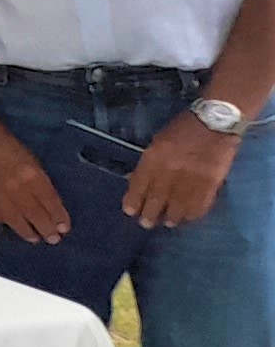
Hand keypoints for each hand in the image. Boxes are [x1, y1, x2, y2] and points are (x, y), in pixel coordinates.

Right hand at [0, 131, 71, 243]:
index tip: (64, 228)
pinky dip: (6, 223)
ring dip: (27, 232)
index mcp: (33, 176)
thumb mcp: (31, 160)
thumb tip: (47, 201)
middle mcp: (17, 189)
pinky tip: (11, 226)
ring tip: (35, 239)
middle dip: (47, 229)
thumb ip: (39, 180)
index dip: (58, 217)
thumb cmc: (7, 145)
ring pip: (16, 221)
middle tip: (53, 239)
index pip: (50, 203)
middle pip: (36, 216)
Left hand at [125, 114, 241, 227]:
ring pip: (178, 207)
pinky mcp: (211, 183)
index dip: (134, 201)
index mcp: (154, 158)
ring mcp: (192, 178)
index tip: (130, 211)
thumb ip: (148, 164)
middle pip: (157, 200)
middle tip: (147, 224)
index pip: (139, 185)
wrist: (215, 122)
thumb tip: (136, 182)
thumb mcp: (158, 142)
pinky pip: (200, 205)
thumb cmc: (182, 129)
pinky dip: (193, 214)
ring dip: (172, 218)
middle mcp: (170, 171)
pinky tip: (188, 217)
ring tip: (168, 222)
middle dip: (150, 214)